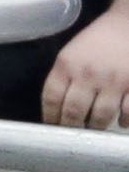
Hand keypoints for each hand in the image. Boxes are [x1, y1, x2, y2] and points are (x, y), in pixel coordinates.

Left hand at [43, 5, 128, 130]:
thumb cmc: (99, 40)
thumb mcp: (72, 53)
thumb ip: (64, 78)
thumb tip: (57, 109)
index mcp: (67, 65)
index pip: (51, 99)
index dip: (50, 117)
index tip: (53, 127)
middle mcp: (88, 75)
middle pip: (74, 112)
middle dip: (72, 127)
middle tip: (75, 132)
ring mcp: (114, 81)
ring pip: (100, 116)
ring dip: (96, 126)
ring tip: (94, 128)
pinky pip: (128, 113)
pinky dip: (124, 121)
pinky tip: (120, 122)